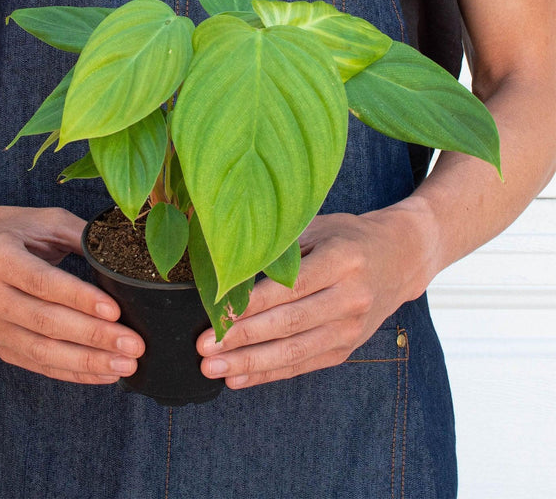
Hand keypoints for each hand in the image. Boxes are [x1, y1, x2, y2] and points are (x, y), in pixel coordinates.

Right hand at [0, 204, 144, 383]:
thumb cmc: (9, 231)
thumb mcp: (43, 220)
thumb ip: (81, 234)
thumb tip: (125, 253)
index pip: (42, 282)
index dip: (79, 299)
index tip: (115, 311)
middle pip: (45, 322)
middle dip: (93, 336)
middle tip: (133, 345)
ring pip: (42, 351)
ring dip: (87, 362)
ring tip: (126, 365)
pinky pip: (38, 365)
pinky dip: (73, 372)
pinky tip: (103, 374)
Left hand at [197, 205, 432, 388]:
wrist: (401, 258)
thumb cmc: (349, 236)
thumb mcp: (318, 227)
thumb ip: (282, 247)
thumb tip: (229, 266)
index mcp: (342, 261)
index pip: (292, 288)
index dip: (253, 305)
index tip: (218, 314)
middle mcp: (351, 298)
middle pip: (290, 324)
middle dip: (242, 338)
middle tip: (204, 347)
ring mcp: (351, 328)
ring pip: (294, 352)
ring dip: (250, 363)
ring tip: (213, 368)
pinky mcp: (347, 349)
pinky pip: (303, 365)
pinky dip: (269, 373)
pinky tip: (239, 378)